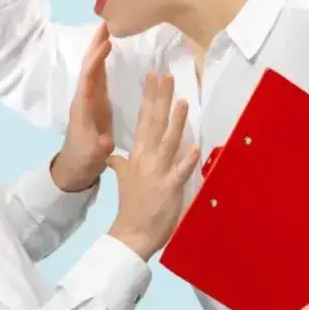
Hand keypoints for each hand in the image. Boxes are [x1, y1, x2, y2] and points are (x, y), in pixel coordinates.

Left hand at [50, 24, 115, 191]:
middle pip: (89, 66)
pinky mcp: (97, 101)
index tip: (107, 43)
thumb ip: (99, 146)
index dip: (96, 61)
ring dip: (99, 49)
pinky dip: (104, 60)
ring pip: (94, 68)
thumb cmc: (84, 159)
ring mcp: (90, 98)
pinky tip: (110, 50)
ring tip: (110, 29)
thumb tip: (106, 140)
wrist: (75, 167)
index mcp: (84, 106)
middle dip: (96, 45)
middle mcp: (85, 97)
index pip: (89, 78)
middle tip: (107, 23)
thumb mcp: (93, 155)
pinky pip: (100, 76)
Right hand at [106, 73, 200, 259]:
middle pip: (154, 124)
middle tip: (166, 75)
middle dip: (160, 99)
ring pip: (168, 142)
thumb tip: (113, 155)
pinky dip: (187, 161)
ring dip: (176, 122)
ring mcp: (158, 173)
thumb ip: (120, 164)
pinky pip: (179, 172)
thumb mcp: (124, 180)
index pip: (143, 119)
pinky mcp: (169, 189)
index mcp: (137, 155)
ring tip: (182, 101)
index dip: (149, 98)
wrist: (131, 234)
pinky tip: (195, 148)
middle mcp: (146, 159)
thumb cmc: (132, 206)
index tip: (153, 76)